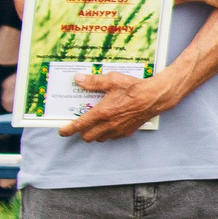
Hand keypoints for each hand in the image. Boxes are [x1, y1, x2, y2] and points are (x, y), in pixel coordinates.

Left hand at [59, 67, 175, 140]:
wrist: (155, 97)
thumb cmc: (134, 88)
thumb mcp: (112, 80)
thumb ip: (93, 81)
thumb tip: (78, 79)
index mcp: (102, 112)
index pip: (80, 125)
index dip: (68, 130)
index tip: (62, 131)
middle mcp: (109, 124)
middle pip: (88, 137)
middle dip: (82, 132)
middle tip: (81, 124)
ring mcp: (118, 130)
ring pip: (100, 138)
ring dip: (94, 134)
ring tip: (95, 124)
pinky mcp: (127, 131)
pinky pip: (112, 137)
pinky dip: (107, 133)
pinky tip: (109, 124)